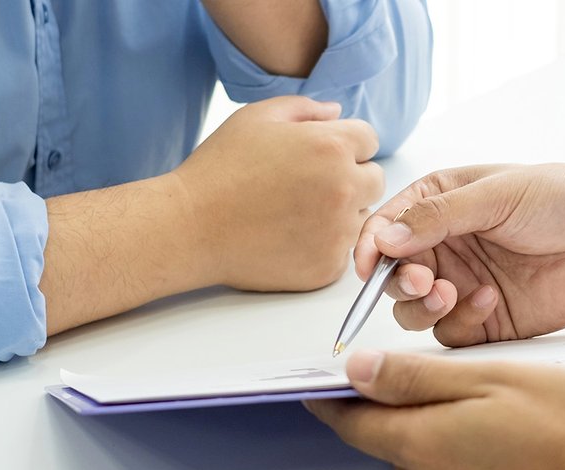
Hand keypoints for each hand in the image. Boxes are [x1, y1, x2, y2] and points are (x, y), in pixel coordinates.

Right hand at [174, 95, 383, 291]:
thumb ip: (305, 108)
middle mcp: (344, 189)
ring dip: (340, 213)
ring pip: (361, 217)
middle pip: (373, 179)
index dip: (344, 144)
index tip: (318, 155)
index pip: (369, 140)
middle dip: (349, 177)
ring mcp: (338, 231)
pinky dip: (324, 244)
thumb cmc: (219, 169)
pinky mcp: (328, 266)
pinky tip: (289, 236)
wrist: (190, 227)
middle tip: (307, 186)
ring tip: (294, 212)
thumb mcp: (257, 117)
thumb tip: (337, 112)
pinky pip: (342, 250)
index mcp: (332, 147)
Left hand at [305, 351, 564, 469]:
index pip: (353, 422)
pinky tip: (519, 463)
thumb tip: (358, 371)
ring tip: (511, 427)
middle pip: (400, 445)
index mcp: (421, 444)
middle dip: (422, 417)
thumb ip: (417, 377)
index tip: (327, 385)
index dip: (338, 400)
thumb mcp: (494, 377)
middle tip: (476, 392)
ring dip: (454, 448)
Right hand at [353, 164, 564, 346]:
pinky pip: (450, 335)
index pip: (385, 229)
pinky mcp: (486, 320)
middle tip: (422, 281)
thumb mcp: (496, 194)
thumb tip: (383, 236)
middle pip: (393, 276)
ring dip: (421, 306)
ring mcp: (463, 285)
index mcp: (439, 205)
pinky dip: (460, 323)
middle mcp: (445, 247)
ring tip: (450, 292)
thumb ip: (437, 217)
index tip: (370, 267)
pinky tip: (489, 301)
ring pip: (413, 311)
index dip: (370, 249)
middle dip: (398, 282)